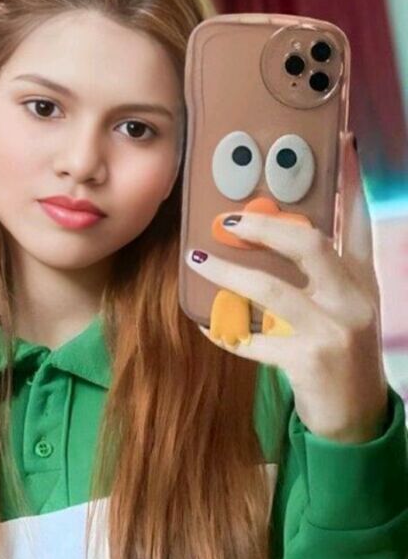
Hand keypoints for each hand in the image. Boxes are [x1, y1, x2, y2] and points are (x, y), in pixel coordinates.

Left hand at [186, 134, 388, 442]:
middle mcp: (353, 299)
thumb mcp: (347, 307)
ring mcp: (333, 331)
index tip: (340, 141)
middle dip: (266, 228)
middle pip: (310, 245)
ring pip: (271, 290)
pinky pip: (253, 340)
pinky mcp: (309, 362)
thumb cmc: (341, 355)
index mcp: (362, 280)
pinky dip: (225, 331)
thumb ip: (326, 271)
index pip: (357, 219)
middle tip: (230, 219)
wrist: (356, 417)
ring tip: (197, 260)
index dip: (349, 180)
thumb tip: (286, 230)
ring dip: (227, 272)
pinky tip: (204, 324)